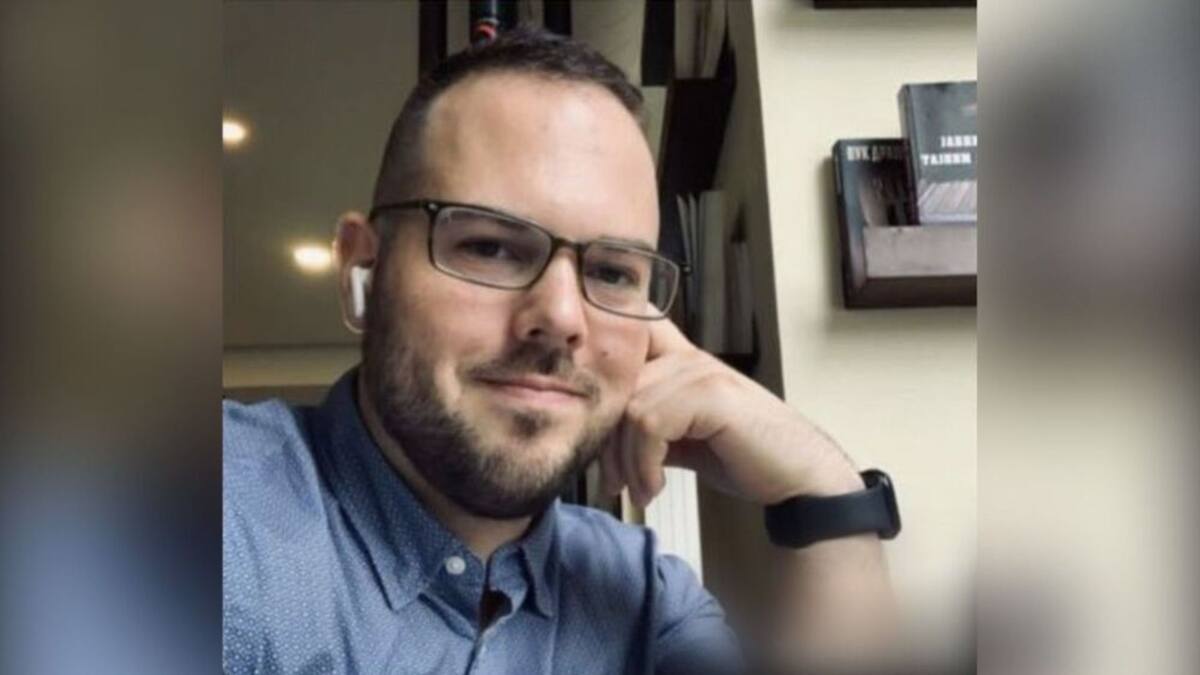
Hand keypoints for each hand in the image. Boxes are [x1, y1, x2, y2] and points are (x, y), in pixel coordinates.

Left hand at [600, 319, 863, 508]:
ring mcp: (702, 371)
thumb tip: (606, 445)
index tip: (592, 426)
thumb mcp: (685, 442)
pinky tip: (656, 488)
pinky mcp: (712, 394)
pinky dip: (644, 464)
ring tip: (640, 491)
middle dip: (607, 442)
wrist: (799, 478)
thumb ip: (650, 431)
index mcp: (682, 360)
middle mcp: (689, 356)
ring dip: (628, 462)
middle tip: (614, 484)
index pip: (626, 340)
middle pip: (617, 387)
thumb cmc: (747, 458)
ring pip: (630, 408)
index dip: (601, 372)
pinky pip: (650, 423)